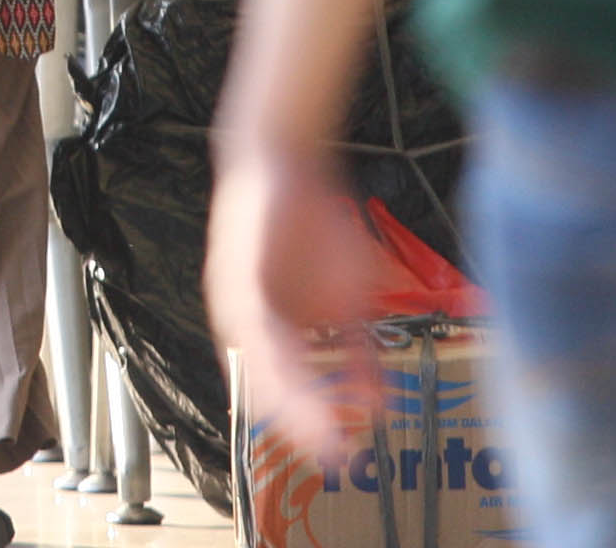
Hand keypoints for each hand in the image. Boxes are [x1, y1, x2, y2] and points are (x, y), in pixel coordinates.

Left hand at [206, 141, 384, 469]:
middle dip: (301, 423)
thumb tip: (382, 403)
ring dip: (287, 397)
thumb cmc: (312, 228)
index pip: (287, 392)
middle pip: (268, 386)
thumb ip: (360, 349)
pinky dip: (269, 345)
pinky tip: (285, 366)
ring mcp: (235, 300)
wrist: (284, 160)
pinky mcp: (234, 272)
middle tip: (332, 454)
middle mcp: (245, 325)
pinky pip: (250, 318)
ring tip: (317, 425)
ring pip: (258, 361)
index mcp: (270, 335)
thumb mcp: (350, 295)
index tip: (343, 455)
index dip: (312, 425)